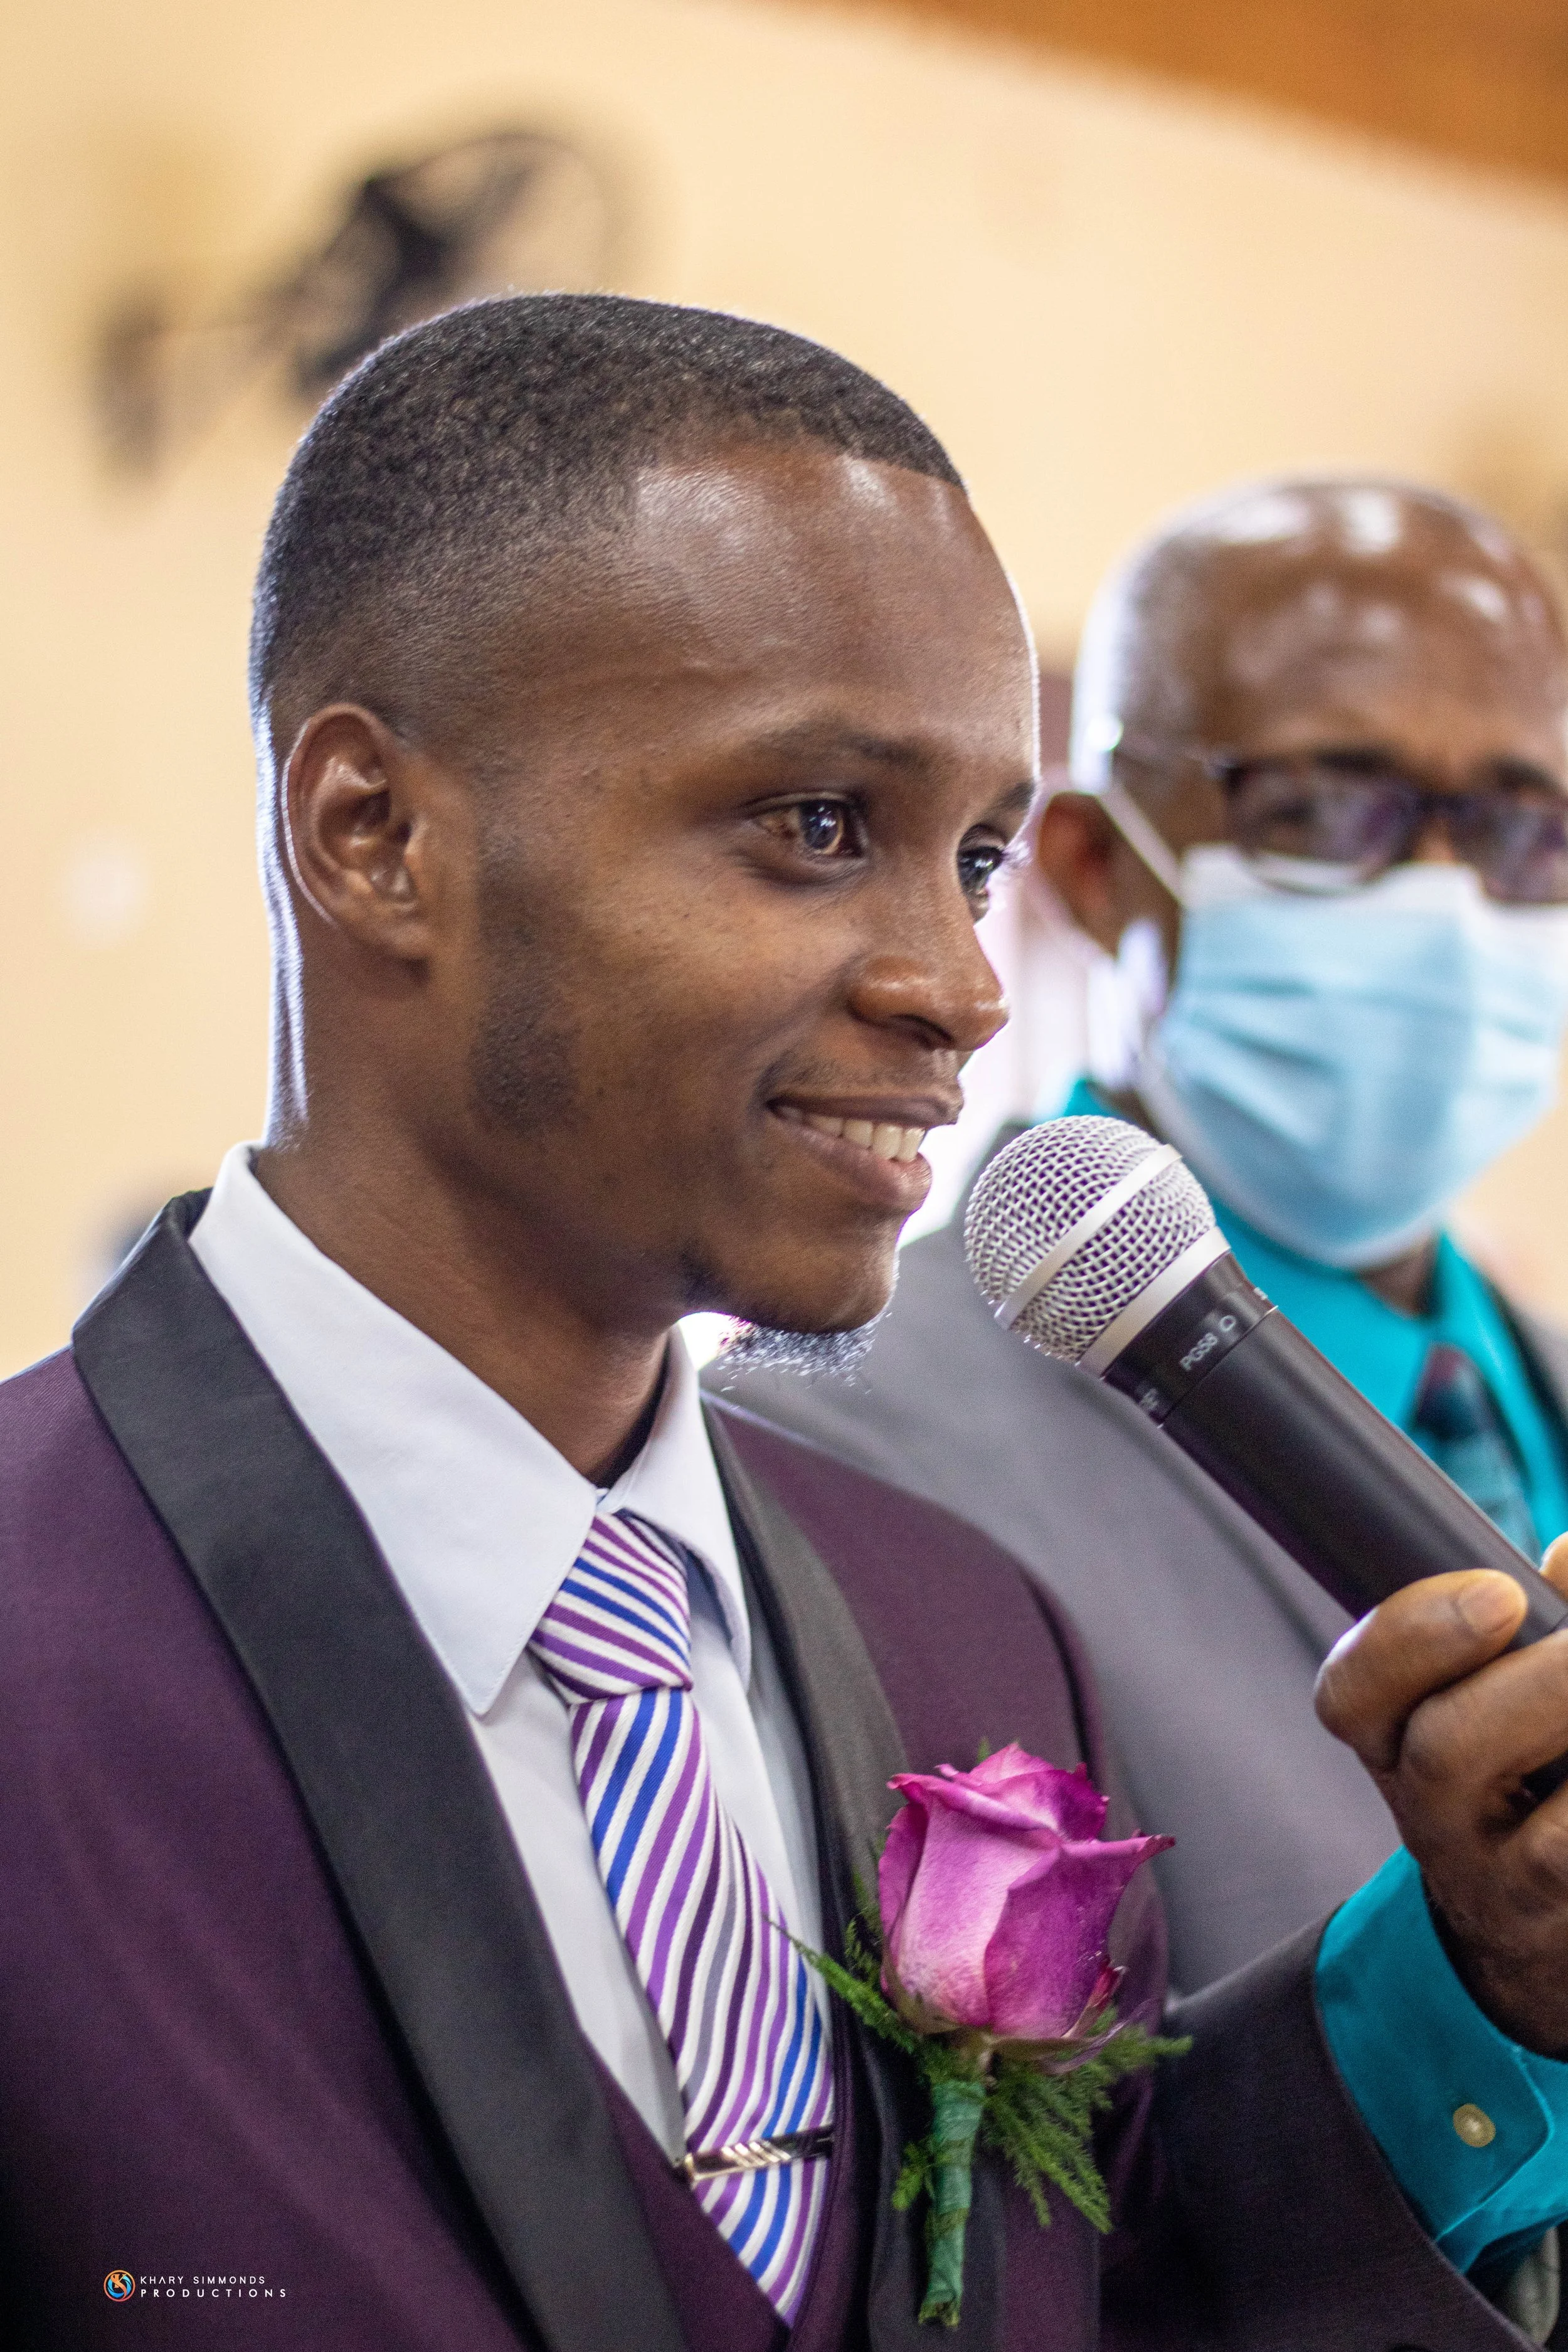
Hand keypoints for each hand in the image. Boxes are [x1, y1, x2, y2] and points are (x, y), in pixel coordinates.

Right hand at [1316, 1544, 1567, 2056]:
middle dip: (1538, 1689)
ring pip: (1549, 1846)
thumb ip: (1534, 1626)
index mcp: (1394, 1744)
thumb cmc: (1525, 1774)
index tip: (1501, 1592)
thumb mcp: (1499, 1696)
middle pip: (1448, 1752)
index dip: (1415, 1635)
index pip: (1354, 1691)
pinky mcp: (1565, 1930)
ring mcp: (1506, 1890)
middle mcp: (1434, 1820)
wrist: (1533, 1936)